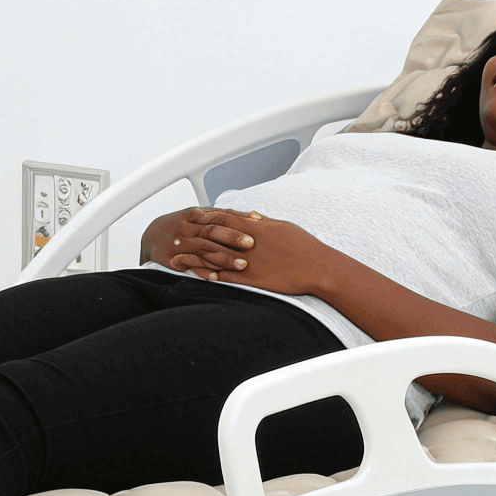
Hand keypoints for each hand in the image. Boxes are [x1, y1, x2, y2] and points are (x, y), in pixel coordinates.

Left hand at [142, 206, 339, 295]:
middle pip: (214, 236)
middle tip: (177, 234)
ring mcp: (249, 262)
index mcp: (255, 228)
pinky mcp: (253, 279)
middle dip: (194, 234)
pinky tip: (201, 277)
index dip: (206, 216)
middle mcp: (248, 243)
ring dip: (197, 257)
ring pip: (216, 257)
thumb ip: (263, 222)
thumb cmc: (304, 246)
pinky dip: (213, 276)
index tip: (193, 215)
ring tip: (180, 258)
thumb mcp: (283, 227)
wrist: (317, 267)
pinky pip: (228, 278)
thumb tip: (251, 215)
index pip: (224, 218)